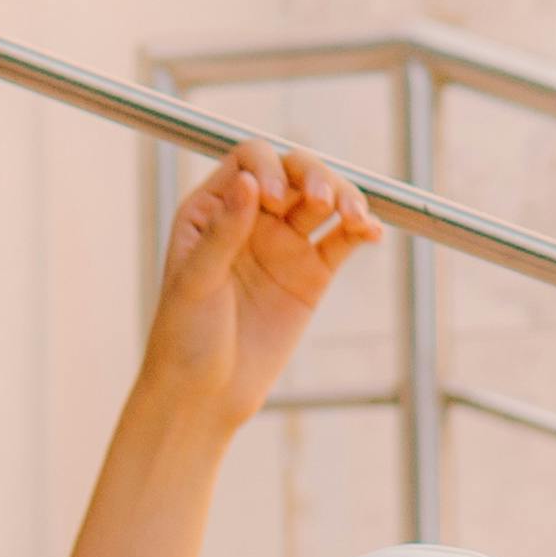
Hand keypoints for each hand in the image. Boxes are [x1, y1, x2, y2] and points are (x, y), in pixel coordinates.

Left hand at [142, 139, 378, 432]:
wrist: (205, 394)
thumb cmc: (184, 337)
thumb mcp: (196, 281)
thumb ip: (223, 231)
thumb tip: (249, 181)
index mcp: (212, 209)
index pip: (250, 161)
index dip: (269, 167)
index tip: (274, 199)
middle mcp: (250, 218)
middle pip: (294, 172)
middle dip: (315, 176)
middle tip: (324, 201)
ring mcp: (283, 245)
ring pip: (323, 202)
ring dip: (345, 197)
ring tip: (356, 218)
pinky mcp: (311, 276)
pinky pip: (342, 242)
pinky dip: (361, 230)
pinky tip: (371, 232)